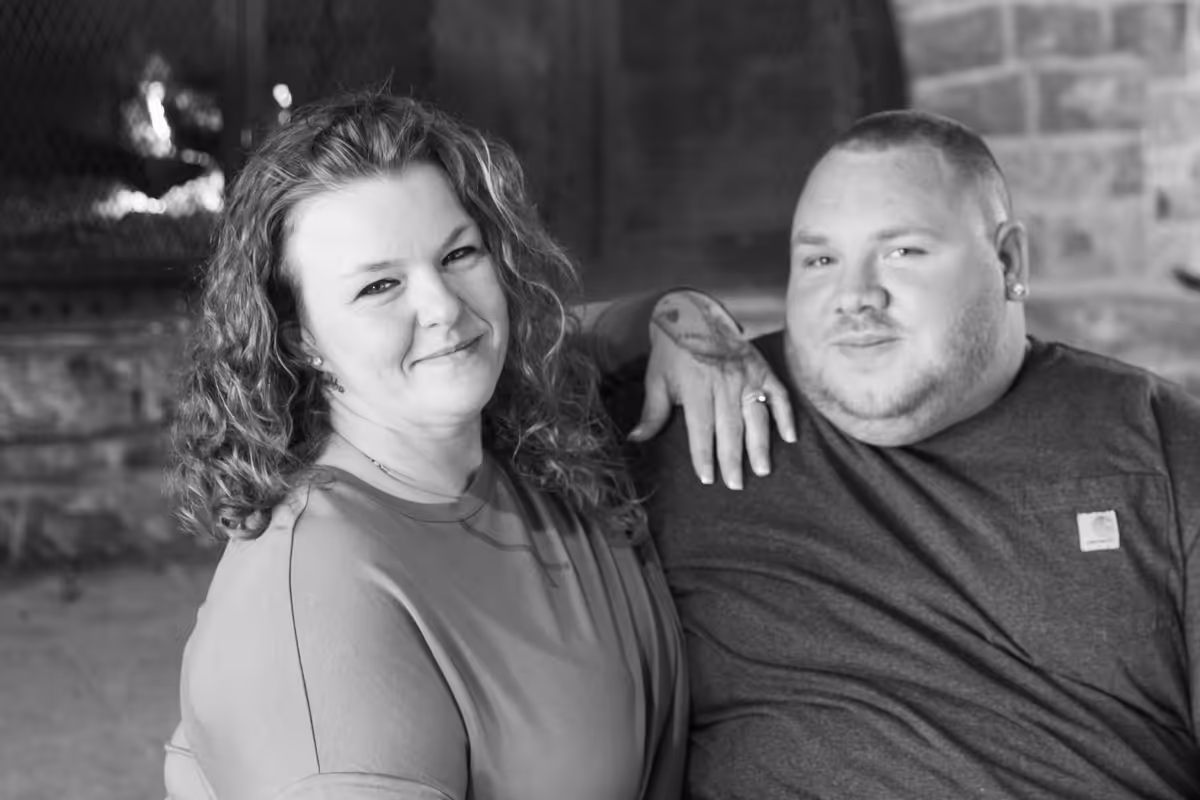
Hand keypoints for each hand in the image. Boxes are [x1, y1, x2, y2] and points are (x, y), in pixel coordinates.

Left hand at [628, 291, 795, 488]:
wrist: (693, 314)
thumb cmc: (672, 353)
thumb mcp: (656, 379)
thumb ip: (652, 412)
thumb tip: (635, 440)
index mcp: (696, 385)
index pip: (702, 427)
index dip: (704, 454)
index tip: (706, 477)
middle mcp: (724, 381)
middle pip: (731, 426)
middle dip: (733, 458)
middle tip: (736, 484)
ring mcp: (746, 375)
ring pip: (757, 415)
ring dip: (760, 444)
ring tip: (763, 469)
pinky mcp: (762, 369)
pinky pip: (779, 394)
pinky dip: (785, 415)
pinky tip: (789, 437)